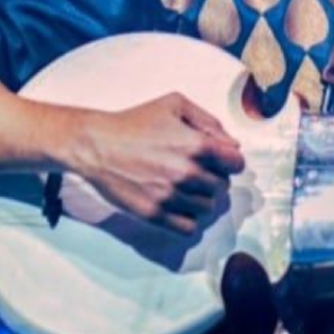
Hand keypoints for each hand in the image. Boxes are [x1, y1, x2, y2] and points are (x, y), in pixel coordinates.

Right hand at [63, 92, 245, 234]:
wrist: (97, 145)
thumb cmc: (134, 122)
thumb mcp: (175, 105)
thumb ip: (209, 122)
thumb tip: (232, 145)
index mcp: (197, 145)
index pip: (236, 164)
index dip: (229, 161)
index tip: (220, 161)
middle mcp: (187, 173)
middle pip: (221, 187)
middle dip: (213, 178)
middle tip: (196, 172)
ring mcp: (171, 196)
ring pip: (207, 208)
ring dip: (201, 199)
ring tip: (185, 188)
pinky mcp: (154, 214)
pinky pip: (188, 228)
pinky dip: (188, 219)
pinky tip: (178, 206)